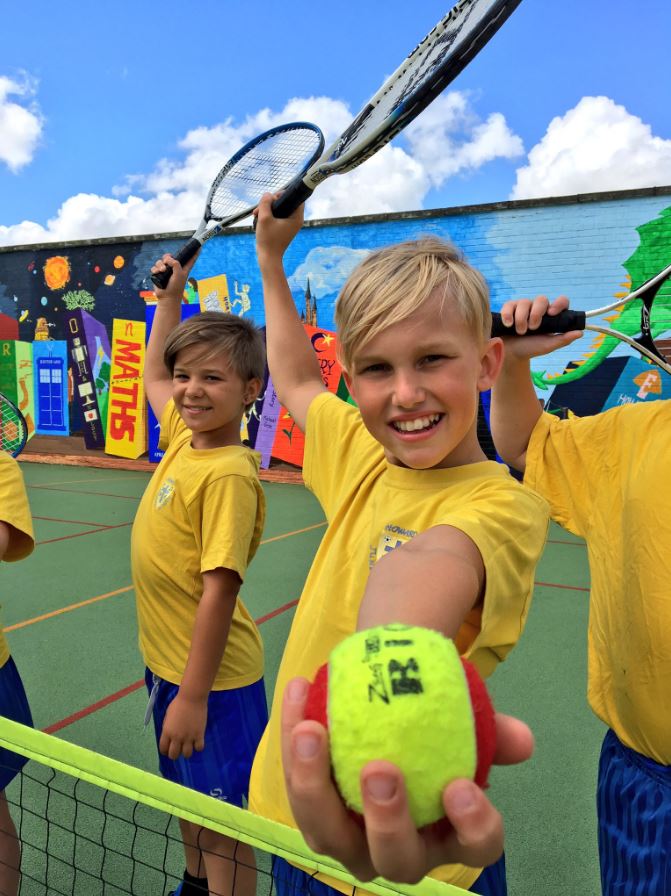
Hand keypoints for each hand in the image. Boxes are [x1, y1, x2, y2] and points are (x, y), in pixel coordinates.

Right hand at [150, 252, 197, 302]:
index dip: (194, 253)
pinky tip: (157, 273)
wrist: (167, 297)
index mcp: (183, 269)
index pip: (190, 259)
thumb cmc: (176, 287)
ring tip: (162, 271)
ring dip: (160, 265)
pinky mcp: (159, 274)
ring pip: (161, 261)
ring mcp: (166, 271)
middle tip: (167, 261)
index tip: (199, 247)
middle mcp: (175, 269)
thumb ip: (175, 264)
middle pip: (170, 257)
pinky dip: (155, 269)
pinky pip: (155, 267)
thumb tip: (168, 259)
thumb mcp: (179, 274)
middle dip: (167, 257)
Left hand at [159, 692, 206, 759]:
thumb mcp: (167, 716)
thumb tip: (169, 736)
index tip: (168, 749)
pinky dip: (198, 747)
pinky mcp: (199, 734)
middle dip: (175, 754)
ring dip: (186, 752)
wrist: (192, 698)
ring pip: (187, 754)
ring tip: (188, 746)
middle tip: (178, 749)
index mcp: (167, 732)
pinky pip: (199, 748)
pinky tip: (197, 742)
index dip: (165, 751)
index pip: (163, 749)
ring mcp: (189, 737)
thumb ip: (167, 728)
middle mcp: (177, 737)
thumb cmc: (178, 704)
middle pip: (173, 755)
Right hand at [254, 193, 303, 265]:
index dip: (284, 194)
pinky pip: (277, 216)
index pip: (295, 198)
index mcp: (296, 217)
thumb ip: (265, 203)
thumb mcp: (264, 218)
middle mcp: (295, 220)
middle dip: (271, 202)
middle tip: (261, 206)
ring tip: (256, 213)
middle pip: (286, 202)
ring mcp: (289, 224)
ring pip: (279, 208)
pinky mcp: (283, 228)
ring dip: (267, 208)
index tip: (273, 198)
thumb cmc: (268, 240)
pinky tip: (258, 217)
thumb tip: (267, 194)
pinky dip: (268, 215)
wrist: (268, 258)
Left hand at [281, 677, 533, 883]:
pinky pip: (296, 781)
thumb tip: (521, 739)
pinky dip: (292, 740)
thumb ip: (492, 729)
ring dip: (314, 785)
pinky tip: (299, 693)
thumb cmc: (435, 723)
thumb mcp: (466, 720)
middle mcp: (399, 850)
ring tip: (314, 732)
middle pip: (395, 858)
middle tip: (381, 768)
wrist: (390, 702)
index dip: (473, 827)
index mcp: (450, 834)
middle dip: (386, 821)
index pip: (476, 846)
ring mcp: (349, 839)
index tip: (461, 785)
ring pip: (327, 833)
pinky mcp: (311, 811)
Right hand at [498, 294, 580, 360]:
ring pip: (524, 302)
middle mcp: (538, 308)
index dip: (558, 304)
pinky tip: (508, 325)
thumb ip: (563, 339)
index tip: (552, 313)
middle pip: (541, 299)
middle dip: (536, 313)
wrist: (510, 354)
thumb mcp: (548, 346)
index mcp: (551, 315)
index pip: (561, 301)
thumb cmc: (530, 348)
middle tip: (532, 328)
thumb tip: (580, 333)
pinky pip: (509, 305)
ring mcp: (523, 307)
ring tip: (520, 332)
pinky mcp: (509, 309)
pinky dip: (508, 314)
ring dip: (521, 318)